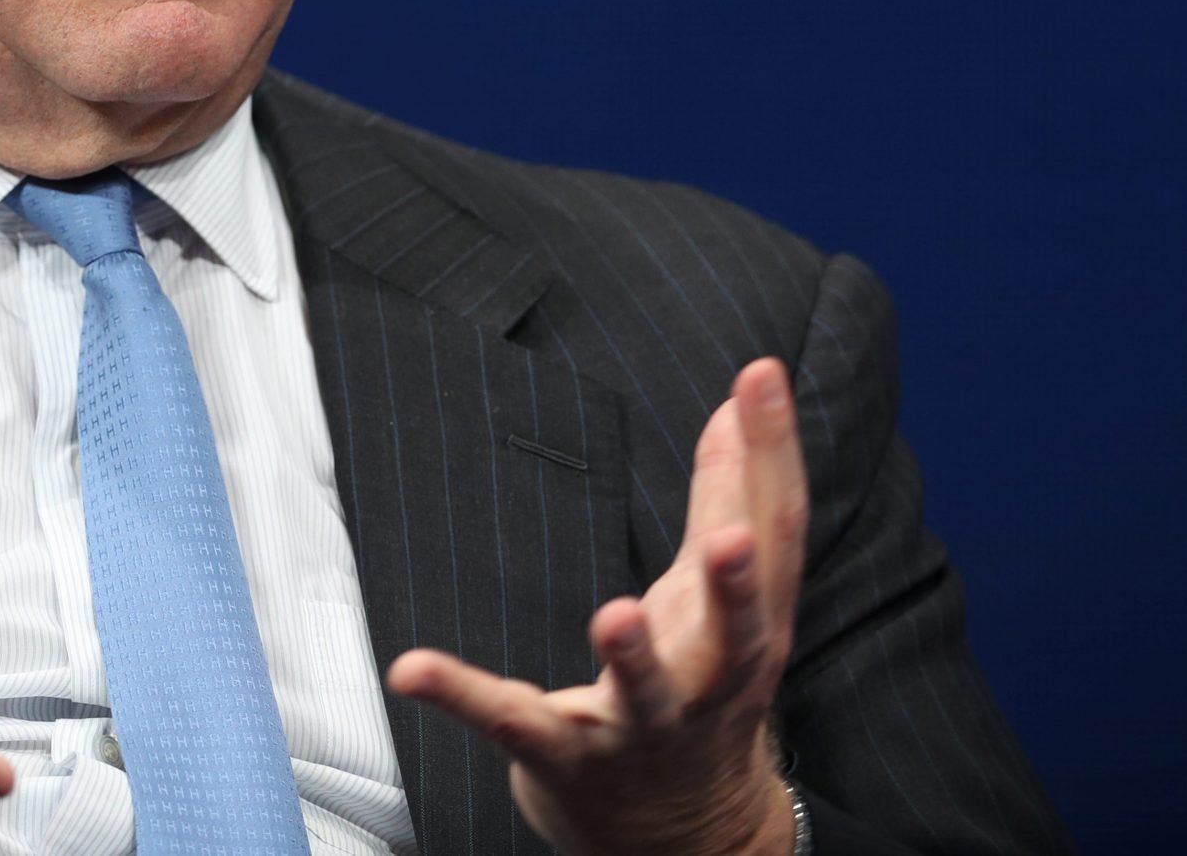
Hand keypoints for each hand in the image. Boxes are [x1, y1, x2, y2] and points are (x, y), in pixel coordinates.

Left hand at [388, 359, 807, 855]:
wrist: (686, 838)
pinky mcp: (565, 757)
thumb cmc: (703, 691)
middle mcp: (709, 683)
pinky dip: (461, 695)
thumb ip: (732, 495)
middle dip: (736, 588)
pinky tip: (411, 668)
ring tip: (613, 613)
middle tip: (730, 540)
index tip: (760, 376)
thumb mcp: (728, 598)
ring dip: (631, 656)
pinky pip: (512, 723)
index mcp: (753, 631)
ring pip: (643, 696)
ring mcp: (640, 729)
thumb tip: (744, 404)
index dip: (774, 455)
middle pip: (737, 635)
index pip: (775, 537)